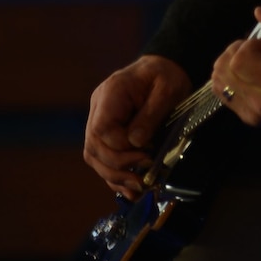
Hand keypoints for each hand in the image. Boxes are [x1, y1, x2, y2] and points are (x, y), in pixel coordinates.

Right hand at [84, 54, 191, 197]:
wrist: (163, 68)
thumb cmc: (166, 76)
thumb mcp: (167, 90)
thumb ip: (150, 115)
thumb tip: (136, 143)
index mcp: (111, 94)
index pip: (101, 129)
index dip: (120, 148)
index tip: (147, 152)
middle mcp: (99, 109)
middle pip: (93, 146)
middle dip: (118, 167)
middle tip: (144, 177)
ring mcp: (100, 121)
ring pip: (94, 156)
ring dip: (114, 176)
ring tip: (139, 188)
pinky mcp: (107, 134)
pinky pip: (102, 160)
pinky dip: (115, 177)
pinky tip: (130, 191)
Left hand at [210, 4, 260, 138]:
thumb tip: (258, 12)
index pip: (240, 60)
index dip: (251, 45)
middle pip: (224, 70)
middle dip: (237, 51)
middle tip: (258, 49)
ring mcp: (254, 116)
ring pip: (219, 84)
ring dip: (229, 65)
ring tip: (251, 61)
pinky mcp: (251, 121)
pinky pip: (225, 96)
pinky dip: (230, 80)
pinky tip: (249, 75)